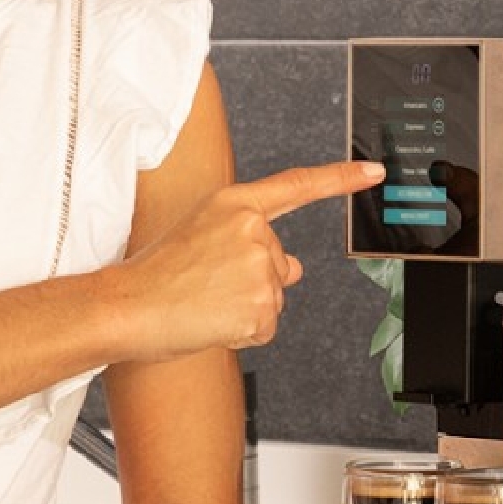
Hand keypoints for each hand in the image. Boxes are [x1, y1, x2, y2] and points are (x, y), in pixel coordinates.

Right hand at [115, 159, 384, 358]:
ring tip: (204, 302)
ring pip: (274, 298)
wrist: (128, 308)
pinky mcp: (262, 308)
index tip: (374, 171)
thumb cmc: (156, 274)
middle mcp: (256, 231)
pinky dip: (243, 332)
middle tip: (206, 284)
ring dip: (245, 308)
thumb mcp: (203, 236)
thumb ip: (250, 241)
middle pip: (281, 264)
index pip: (298, 186)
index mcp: (237, 205)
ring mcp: (262, 269)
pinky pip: (266, 326)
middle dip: (252, 281)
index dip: (340, 178)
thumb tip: (297, 268)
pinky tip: (212, 321)